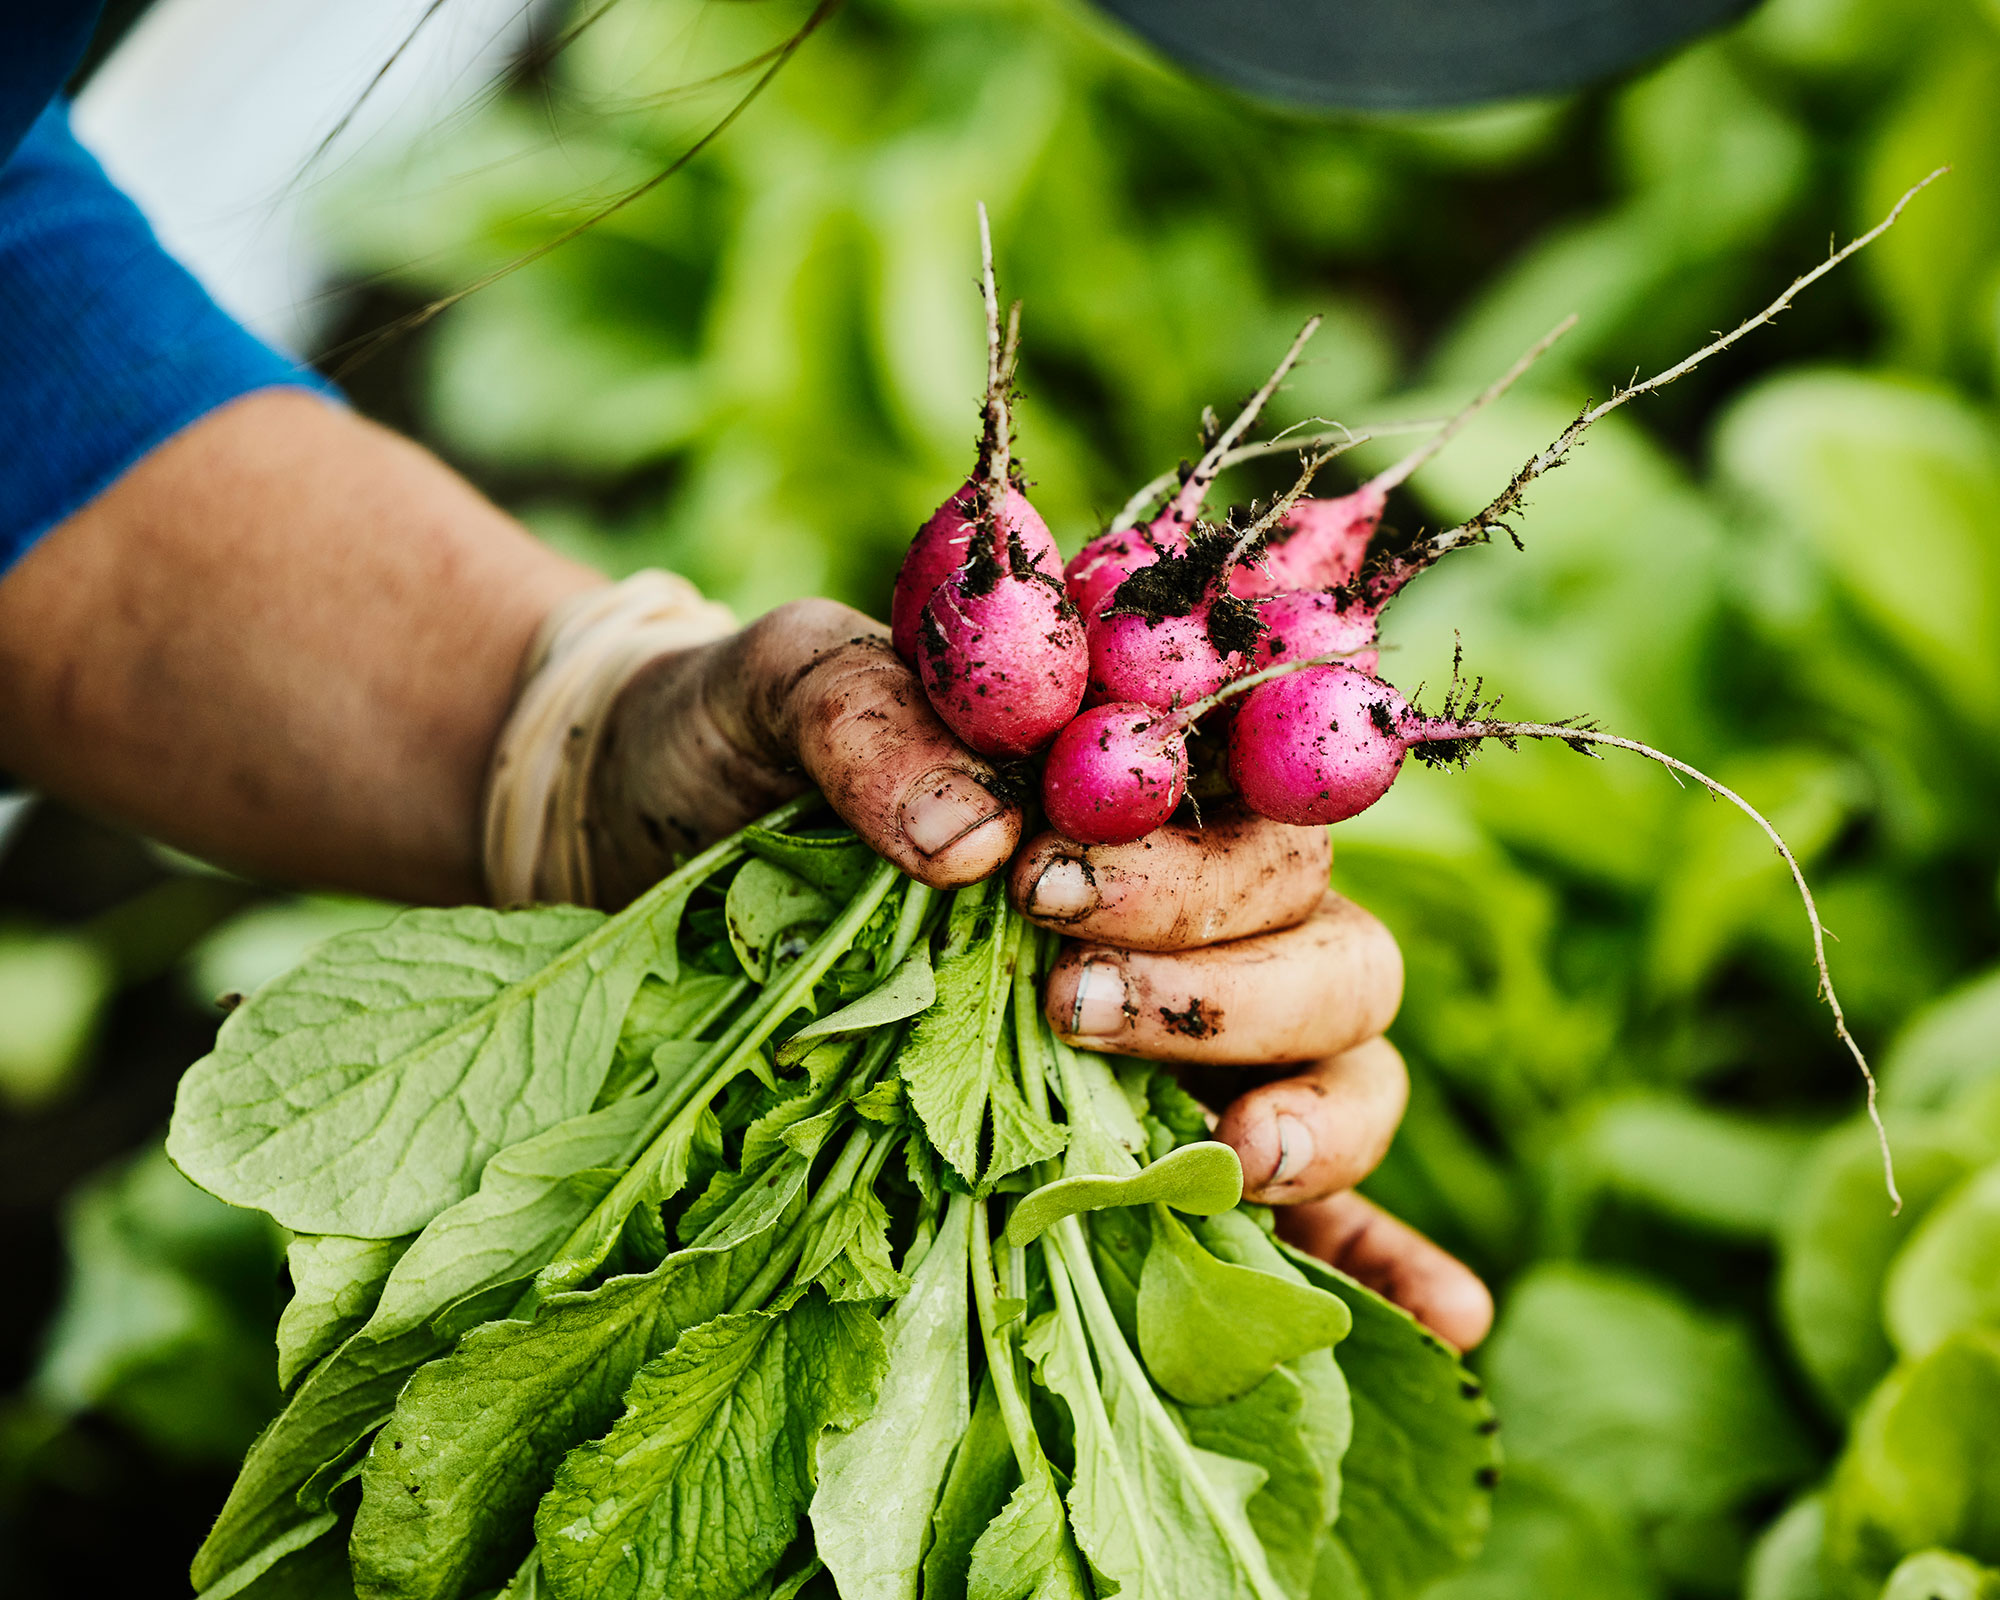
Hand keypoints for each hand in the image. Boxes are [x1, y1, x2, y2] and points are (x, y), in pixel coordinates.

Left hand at [592, 596, 1490, 1348]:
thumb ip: (870, 722)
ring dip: (1315, 1102)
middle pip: (1321, 932)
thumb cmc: (725, 741)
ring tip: (1228, 1153)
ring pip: (1346, 1048)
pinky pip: (1308, 1196)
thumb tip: (976, 840)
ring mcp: (1177, 1019)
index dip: (1193, 848)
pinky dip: (1380, 1247)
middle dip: (1222, 981)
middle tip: (1065, 1000)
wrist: (642, 829)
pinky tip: (1448, 1320)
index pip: (1253, 789)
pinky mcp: (1137, 1131)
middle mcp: (1183, 894)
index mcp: (1124, 768)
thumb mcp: (773, 692)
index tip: (1052, 883)